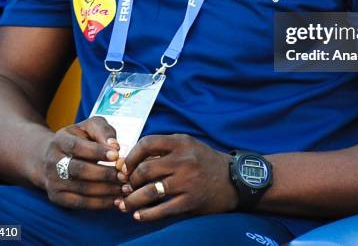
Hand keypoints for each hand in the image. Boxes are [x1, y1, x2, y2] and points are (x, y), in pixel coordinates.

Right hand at [42, 116, 121, 209]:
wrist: (53, 156)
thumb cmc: (80, 138)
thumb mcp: (89, 127)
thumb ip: (103, 131)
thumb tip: (115, 146)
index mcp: (60, 140)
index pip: (77, 147)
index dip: (97, 151)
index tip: (117, 154)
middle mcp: (53, 162)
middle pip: (79, 170)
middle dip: (105, 173)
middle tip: (125, 175)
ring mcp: (53, 181)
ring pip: (82, 189)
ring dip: (106, 190)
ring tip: (125, 188)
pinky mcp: (57, 197)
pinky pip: (80, 203)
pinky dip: (100, 203)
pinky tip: (116, 200)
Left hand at [115, 134, 238, 221]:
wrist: (233, 179)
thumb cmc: (204, 161)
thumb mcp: (188, 145)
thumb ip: (165, 148)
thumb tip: (133, 160)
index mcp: (181, 142)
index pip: (147, 143)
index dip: (131, 156)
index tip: (125, 167)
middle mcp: (183, 160)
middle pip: (145, 170)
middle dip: (129, 181)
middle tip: (123, 188)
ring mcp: (187, 182)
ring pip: (150, 191)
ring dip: (132, 200)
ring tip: (124, 204)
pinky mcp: (190, 201)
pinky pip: (162, 210)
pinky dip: (146, 214)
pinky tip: (138, 215)